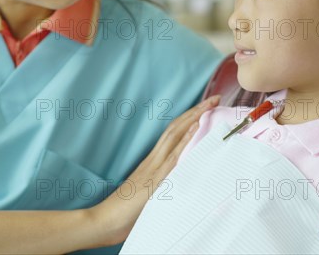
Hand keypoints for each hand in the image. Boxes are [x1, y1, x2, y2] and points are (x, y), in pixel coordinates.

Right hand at [90, 95, 220, 245]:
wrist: (104, 221)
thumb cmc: (124, 214)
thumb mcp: (149, 197)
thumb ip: (162, 188)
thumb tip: (179, 185)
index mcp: (152, 163)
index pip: (174, 134)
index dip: (189, 120)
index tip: (205, 108)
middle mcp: (153, 160)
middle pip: (176, 128)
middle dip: (196, 112)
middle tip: (214, 98)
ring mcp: (154, 167)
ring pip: (175, 135)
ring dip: (193, 118)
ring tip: (207, 105)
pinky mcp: (155, 179)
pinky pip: (173, 154)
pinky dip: (184, 139)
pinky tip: (194, 128)